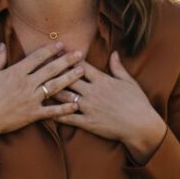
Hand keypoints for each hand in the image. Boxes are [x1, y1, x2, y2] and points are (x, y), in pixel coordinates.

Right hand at [0, 41, 84, 152]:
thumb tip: (3, 45)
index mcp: (15, 72)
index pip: (37, 58)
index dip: (50, 50)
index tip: (61, 44)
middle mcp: (26, 84)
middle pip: (50, 69)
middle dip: (66, 60)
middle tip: (80, 53)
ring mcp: (30, 99)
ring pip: (54, 86)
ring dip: (69, 78)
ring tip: (82, 72)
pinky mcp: (32, 114)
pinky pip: (51, 111)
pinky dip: (64, 108)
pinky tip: (75, 104)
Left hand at [51, 51, 166, 163]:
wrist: (141, 126)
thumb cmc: (137, 103)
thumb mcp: (129, 82)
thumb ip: (118, 67)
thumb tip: (113, 53)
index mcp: (102, 80)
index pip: (81, 66)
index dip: (68, 59)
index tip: (57, 53)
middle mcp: (93, 92)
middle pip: (68, 79)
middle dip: (54, 72)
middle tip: (41, 68)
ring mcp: (89, 107)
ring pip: (65, 97)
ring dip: (51, 91)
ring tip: (38, 86)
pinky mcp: (87, 122)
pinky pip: (68, 117)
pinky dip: (55, 113)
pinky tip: (44, 110)